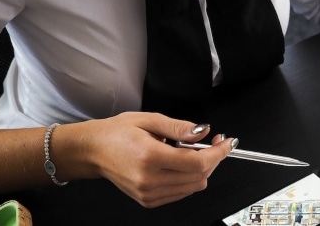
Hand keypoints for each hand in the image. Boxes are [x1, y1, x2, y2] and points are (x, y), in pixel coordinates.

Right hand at [65, 112, 234, 207]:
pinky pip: (182, 193)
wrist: (93, 151)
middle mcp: (149, 179)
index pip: (197, 162)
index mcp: (150, 157)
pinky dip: (189, 179)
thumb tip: (203, 132)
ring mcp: (149, 193)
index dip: (218, 152)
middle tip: (214, 142)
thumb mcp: (149, 119)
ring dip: (202, 169)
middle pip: (199, 176)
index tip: (227, 142)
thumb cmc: (116, 133)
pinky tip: (180, 164)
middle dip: (213, 158)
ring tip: (192, 151)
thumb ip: (179, 127)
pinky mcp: (148, 201)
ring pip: (193, 186)